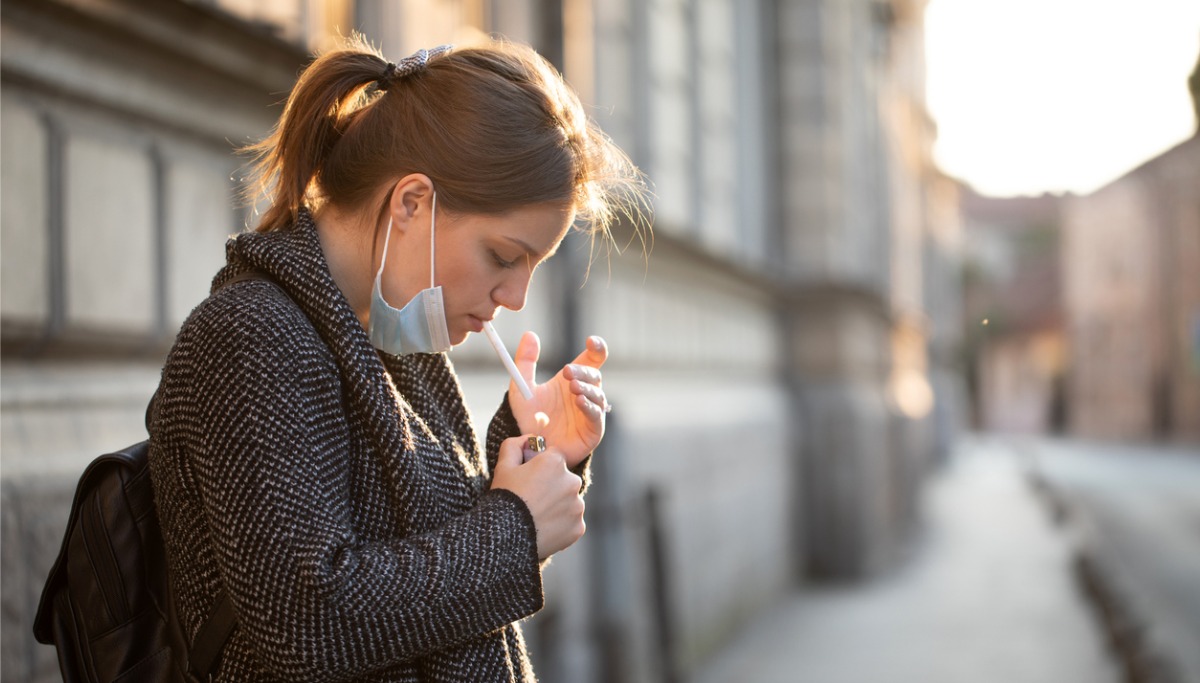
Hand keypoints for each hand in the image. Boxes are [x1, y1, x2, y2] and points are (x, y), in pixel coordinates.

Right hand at [490, 436, 585, 559]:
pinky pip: (572, 522)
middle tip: (532, 500)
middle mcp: (572, 481)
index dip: (540, 468)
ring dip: (558, 506)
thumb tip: (530, 439)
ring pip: (569, 502)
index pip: (554, 458)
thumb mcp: (503, 465)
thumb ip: (516, 445)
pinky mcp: (578, 527)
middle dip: (552, 487)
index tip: (529, 480)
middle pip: (564, 480)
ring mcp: (577, 506)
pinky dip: (561, 525)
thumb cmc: (504, 497)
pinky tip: (544, 528)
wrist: (505, 536)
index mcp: (556, 462)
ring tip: (536, 516)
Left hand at [508, 333, 608, 468]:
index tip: (591, 341)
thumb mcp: (521, 388)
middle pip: (594, 375)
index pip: (592, 360)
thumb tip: (530, 334)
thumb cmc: (528, 418)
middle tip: (566, 372)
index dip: (597, 349)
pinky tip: (579, 401)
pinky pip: (596, 416)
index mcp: (573, 379)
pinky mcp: (592, 431)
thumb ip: (525, 362)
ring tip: (572, 388)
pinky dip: (589, 407)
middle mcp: (585, 393)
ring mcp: (590, 412)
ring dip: (586, 388)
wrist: (529, 447)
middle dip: (583, 372)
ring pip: (598, 395)